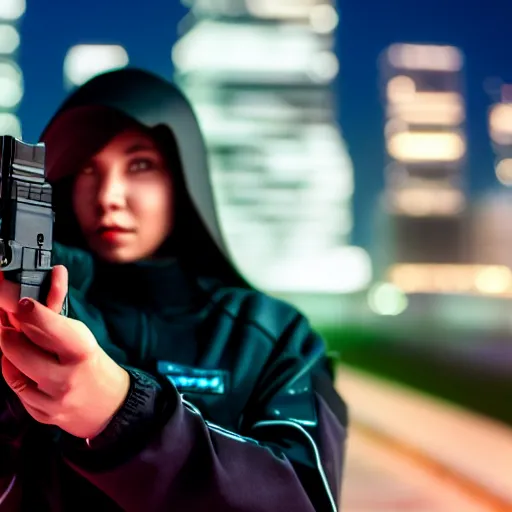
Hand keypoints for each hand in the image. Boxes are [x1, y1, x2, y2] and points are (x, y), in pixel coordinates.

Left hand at [0, 267, 129, 438]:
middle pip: (16, 348)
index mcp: (82, 351)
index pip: (49, 327)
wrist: (109, 402)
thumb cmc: (91, 361)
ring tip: (15, 342)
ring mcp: (53, 398)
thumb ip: (58, 311)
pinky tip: (22, 366)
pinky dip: (14, 372)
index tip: (22, 302)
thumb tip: (54, 273)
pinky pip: (15, 388)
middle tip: (9, 323)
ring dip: (8, 352)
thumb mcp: (81, 334)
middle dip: (7, 332)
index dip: (30, 312)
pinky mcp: (42, 413)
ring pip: (10, 368)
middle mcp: (67, 376)